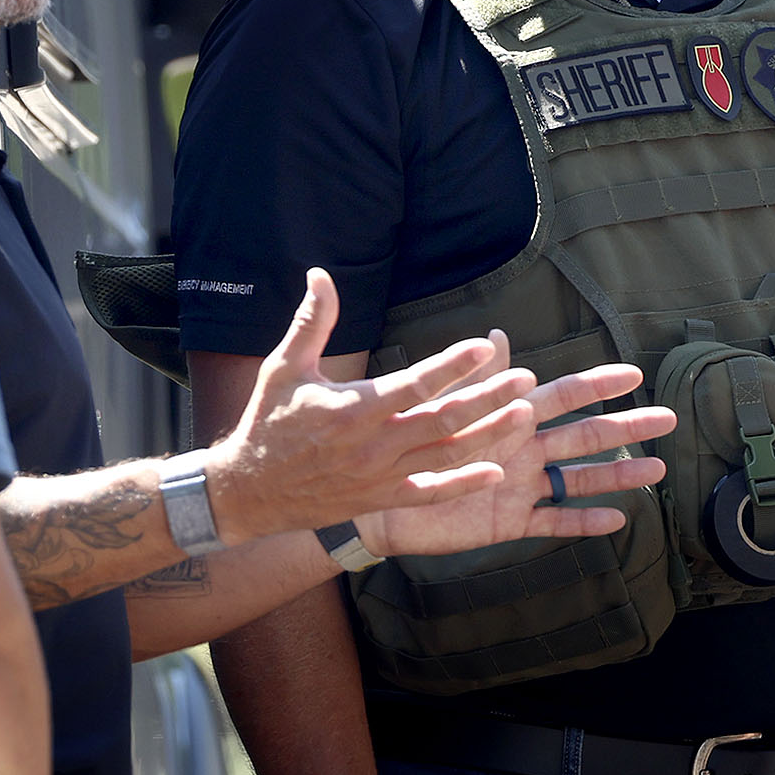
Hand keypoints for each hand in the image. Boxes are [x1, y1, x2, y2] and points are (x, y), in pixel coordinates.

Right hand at [208, 271, 551, 542]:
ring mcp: (381, 476)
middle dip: (488, 398)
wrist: (248, 492)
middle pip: (443, 419)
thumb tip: (320, 274)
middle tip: (525, 379)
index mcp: (354, 408)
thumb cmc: (267, 423)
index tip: (487, 346)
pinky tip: (496, 473)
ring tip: (524, 414)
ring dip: (489, 435)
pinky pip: (430, 493)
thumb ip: (311, 322)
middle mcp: (373, 444)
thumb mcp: (284, 367)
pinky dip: (464, 485)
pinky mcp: (382, 499)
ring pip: (446, 455)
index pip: (415, 383)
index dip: (452, 365)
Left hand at [359, 363, 669, 558]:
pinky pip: (554, 521)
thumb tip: (496, 334)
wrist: (379, 499)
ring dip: (617, 475)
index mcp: (509, 417)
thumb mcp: (442, 407)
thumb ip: (474, 377)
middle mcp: (524, 449)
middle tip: (667, 420)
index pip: (563, 396)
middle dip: (625, 428)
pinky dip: (583, 521)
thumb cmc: (409, 444)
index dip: (597, 385)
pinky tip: (616, 519)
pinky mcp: (510, 520)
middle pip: (585, 436)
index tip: (634, 374)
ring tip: (656, 472)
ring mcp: (522, 485)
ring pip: (579, 479)